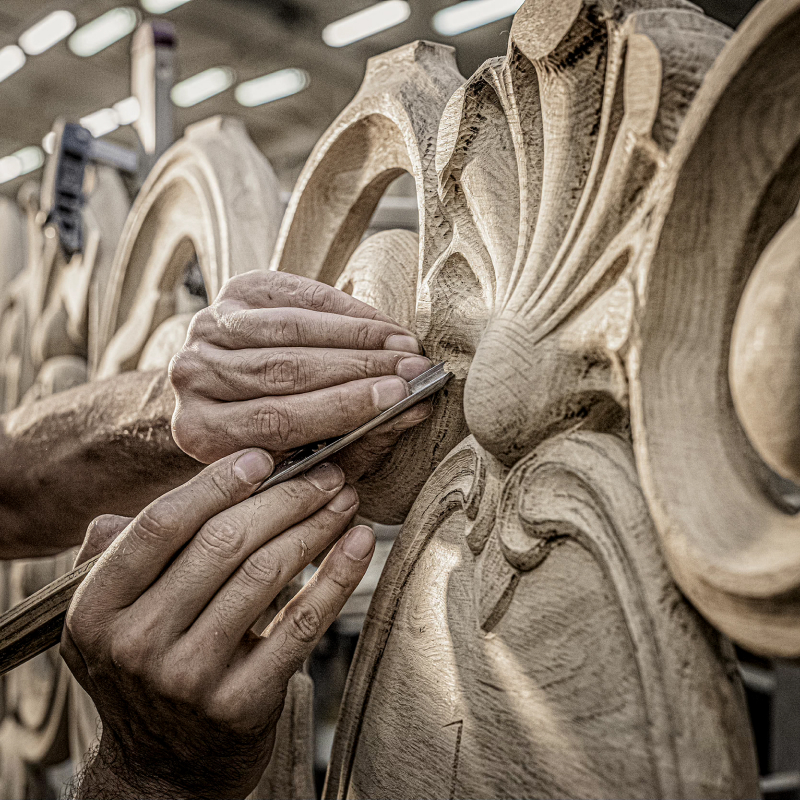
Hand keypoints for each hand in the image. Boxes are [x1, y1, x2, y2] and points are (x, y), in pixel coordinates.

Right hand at [62, 449, 372, 799]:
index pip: (160, 525)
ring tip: (344, 499)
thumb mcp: (109, 617)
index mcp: (96, 609)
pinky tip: (358, 543)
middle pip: (222, 543)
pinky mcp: (241, 704)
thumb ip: (119, 552)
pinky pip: (301, 622)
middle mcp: (134, 644)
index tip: (261, 458)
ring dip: (315, 525)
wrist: (163, 770)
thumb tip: (159, 490)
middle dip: (285, 496)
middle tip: (325, 472)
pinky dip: (336, 576)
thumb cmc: (146, 669)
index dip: (215, 483)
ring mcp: (188, 678)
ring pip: (266, 574)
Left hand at [170, 271, 432, 476]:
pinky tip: (382, 325)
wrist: (232, 390)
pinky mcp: (234, 292)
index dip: (343, 407)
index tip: (400, 397)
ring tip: (404, 346)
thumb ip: (358, 437)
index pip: (279, 419)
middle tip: (413, 369)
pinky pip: (297, 297)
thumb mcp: (313, 452)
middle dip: (360, 368)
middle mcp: (193, 378)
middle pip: (285, 370)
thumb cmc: (280, 434)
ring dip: (357, 337)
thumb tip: (415, 410)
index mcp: (203, 432)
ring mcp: (208, 329)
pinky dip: (345, 310)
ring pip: (291, 331)